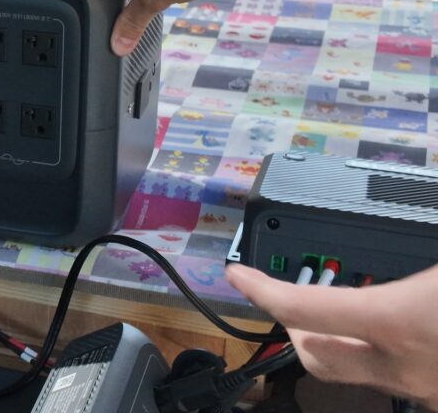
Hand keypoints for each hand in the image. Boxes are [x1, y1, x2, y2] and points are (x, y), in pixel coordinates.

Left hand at [226, 263, 437, 409]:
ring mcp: (420, 392)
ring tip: (346, 307)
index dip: (261, 290)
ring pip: (354, 370)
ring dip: (338, 338)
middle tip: (290, 296)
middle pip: (313, 354)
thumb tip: (389, 257)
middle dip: (292, 324)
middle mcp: (399, 367)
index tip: (237, 276)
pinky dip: (381, 353)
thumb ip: (408, 266)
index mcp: (395, 323)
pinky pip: (393, 377)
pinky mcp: (436, 400)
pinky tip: (398, 332)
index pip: (302, 309)